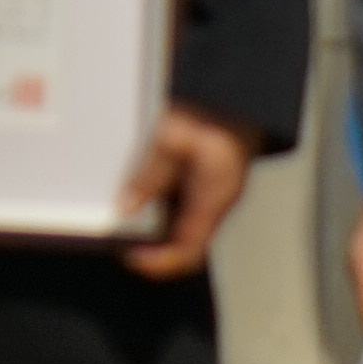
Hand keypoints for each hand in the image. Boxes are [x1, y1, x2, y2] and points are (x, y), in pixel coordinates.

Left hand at [118, 106, 256, 285]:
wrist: (236, 100)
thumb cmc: (212, 114)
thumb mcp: (171, 139)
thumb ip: (149, 175)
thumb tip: (127, 206)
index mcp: (213, 198)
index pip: (188, 250)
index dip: (160, 263)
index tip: (133, 258)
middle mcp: (217, 205)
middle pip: (186, 248)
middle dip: (155, 252)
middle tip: (126, 245)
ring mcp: (215, 199)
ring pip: (186, 232)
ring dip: (159, 234)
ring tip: (131, 225)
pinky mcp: (208, 190)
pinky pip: (186, 214)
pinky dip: (165, 216)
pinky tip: (146, 202)